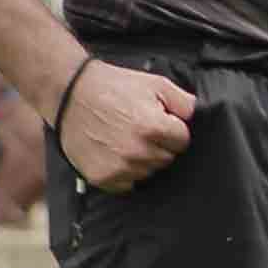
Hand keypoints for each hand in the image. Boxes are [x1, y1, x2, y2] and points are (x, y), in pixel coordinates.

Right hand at [60, 58, 194, 188]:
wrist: (70, 93)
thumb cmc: (112, 87)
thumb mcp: (154, 84)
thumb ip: (183, 102)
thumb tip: (197, 116)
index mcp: (153, 128)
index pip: (183, 142)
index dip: (173, 130)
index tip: (160, 122)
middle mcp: (137, 152)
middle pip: (167, 159)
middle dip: (159, 145)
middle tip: (139, 128)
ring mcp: (119, 167)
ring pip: (148, 172)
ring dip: (143, 159)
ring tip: (125, 138)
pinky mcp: (102, 177)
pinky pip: (127, 184)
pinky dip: (125, 172)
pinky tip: (115, 152)